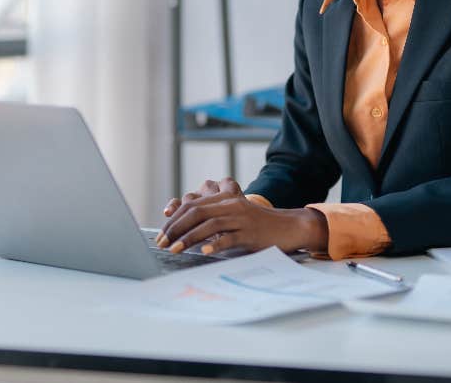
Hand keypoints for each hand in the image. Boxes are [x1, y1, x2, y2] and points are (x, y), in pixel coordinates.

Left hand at [156, 178, 327, 254]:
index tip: (162, 234)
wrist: (288, 227)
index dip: (175, 218)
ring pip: (209, 224)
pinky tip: (204, 252)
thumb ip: (213, 217)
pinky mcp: (250, 233)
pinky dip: (215, 244)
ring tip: (175, 250)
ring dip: (189, 238)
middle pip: (197, 212)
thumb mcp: (235, 215)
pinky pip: (230, 237)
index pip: (192, 204)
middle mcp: (231, 204)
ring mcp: (241, 218)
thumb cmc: (258, 225)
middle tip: (162, 244)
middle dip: (176, 228)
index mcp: (225, 198)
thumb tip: (185, 231)